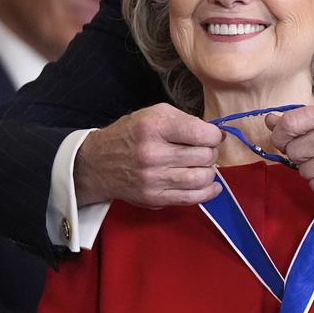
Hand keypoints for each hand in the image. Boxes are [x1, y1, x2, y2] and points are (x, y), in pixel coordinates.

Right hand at [74, 103, 223, 207]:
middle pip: (205, 156)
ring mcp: (153, 179)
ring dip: (209, 171)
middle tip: (204, 150)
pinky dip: (208, 192)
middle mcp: (153, 154)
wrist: (98, 163)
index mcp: (155, 126)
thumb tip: (216, 136)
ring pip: (202, 178)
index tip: (212, 135)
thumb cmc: (131, 134)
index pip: (202, 133)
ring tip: (202, 165)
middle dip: (211, 152)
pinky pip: (192, 198)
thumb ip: (186, 120)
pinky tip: (211, 185)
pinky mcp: (154, 198)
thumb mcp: (154, 113)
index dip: (214, 135)